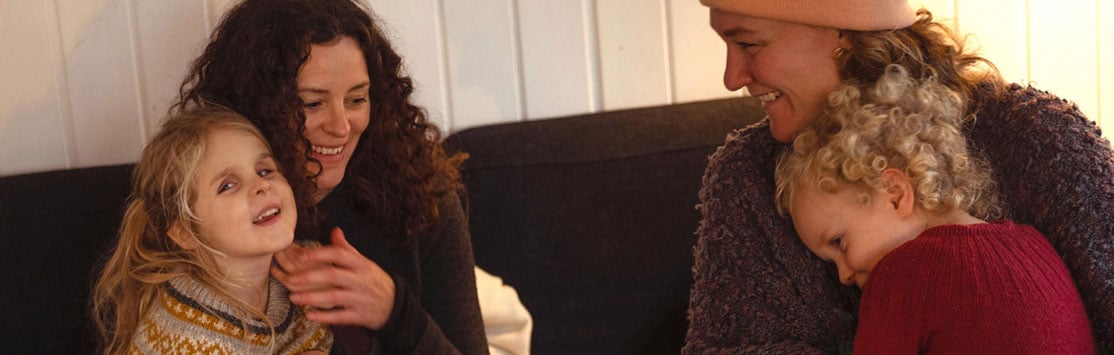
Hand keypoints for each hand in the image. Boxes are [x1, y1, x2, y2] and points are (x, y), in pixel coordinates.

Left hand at [272, 227, 395, 329]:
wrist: (394, 304)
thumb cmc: (373, 281)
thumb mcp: (364, 263)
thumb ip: (347, 249)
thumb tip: (335, 230)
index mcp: (361, 264)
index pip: (340, 255)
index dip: (320, 254)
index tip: (301, 255)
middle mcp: (360, 280)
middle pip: (334, 276)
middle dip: (310, 277)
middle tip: (291, 278)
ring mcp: (360, 298)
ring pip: (334, 297)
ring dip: (312, 298)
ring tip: (293, 297)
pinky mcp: (359, 316)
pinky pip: (340, 317)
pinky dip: (324, 316)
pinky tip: (308, 315)